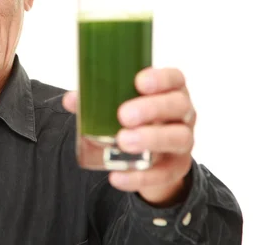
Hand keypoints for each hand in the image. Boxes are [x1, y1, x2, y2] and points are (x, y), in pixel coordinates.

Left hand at [62, 67, 194, 206]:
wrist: (150, 156)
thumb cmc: (135, 118)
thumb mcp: (120, 104)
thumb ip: (96, 100)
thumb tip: (71, 101)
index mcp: (170, 90)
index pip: (175, 78)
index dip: (161, 78)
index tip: (139, 82)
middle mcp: (183, 113)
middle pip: (178, 106)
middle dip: (152, 109)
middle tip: (124, 116)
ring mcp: (183, 140)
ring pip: (179, 137)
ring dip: (151, 139)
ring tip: (123, 141)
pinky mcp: (177, 167)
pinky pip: (163, 174)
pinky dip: (140, 177)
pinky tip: (118, 176)